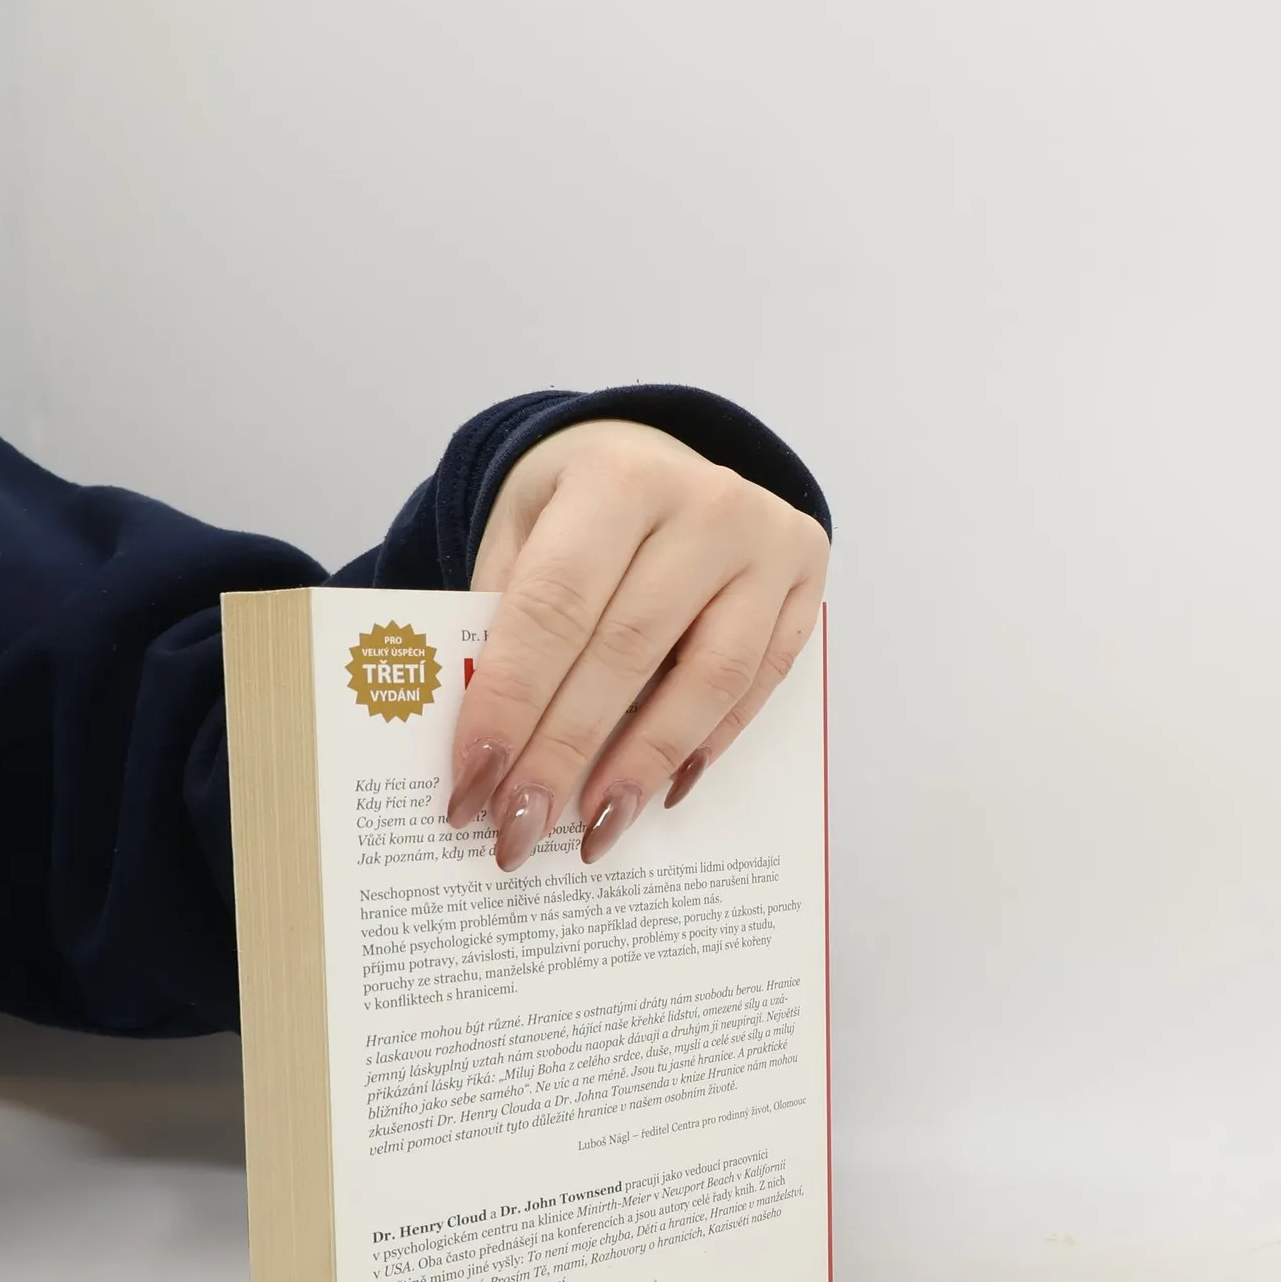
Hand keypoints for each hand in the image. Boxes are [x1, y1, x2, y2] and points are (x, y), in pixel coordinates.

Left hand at [444, 418, 828, 870]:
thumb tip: (491, 747)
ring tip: (593, 829)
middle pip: (628, 652)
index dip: (513, 700)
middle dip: (566, 753)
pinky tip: (657, 790)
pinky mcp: (806, 582)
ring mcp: (767, 543)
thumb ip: (502, 620)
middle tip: (520, 829)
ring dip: (643, 765)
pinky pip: (759, 684)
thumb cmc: (575, 505)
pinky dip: (705, 744)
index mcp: (618, 477)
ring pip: (709, 679)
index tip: (474, 781)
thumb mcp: (518, 529)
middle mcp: (705, 503)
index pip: (555, 605)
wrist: (655, 452)